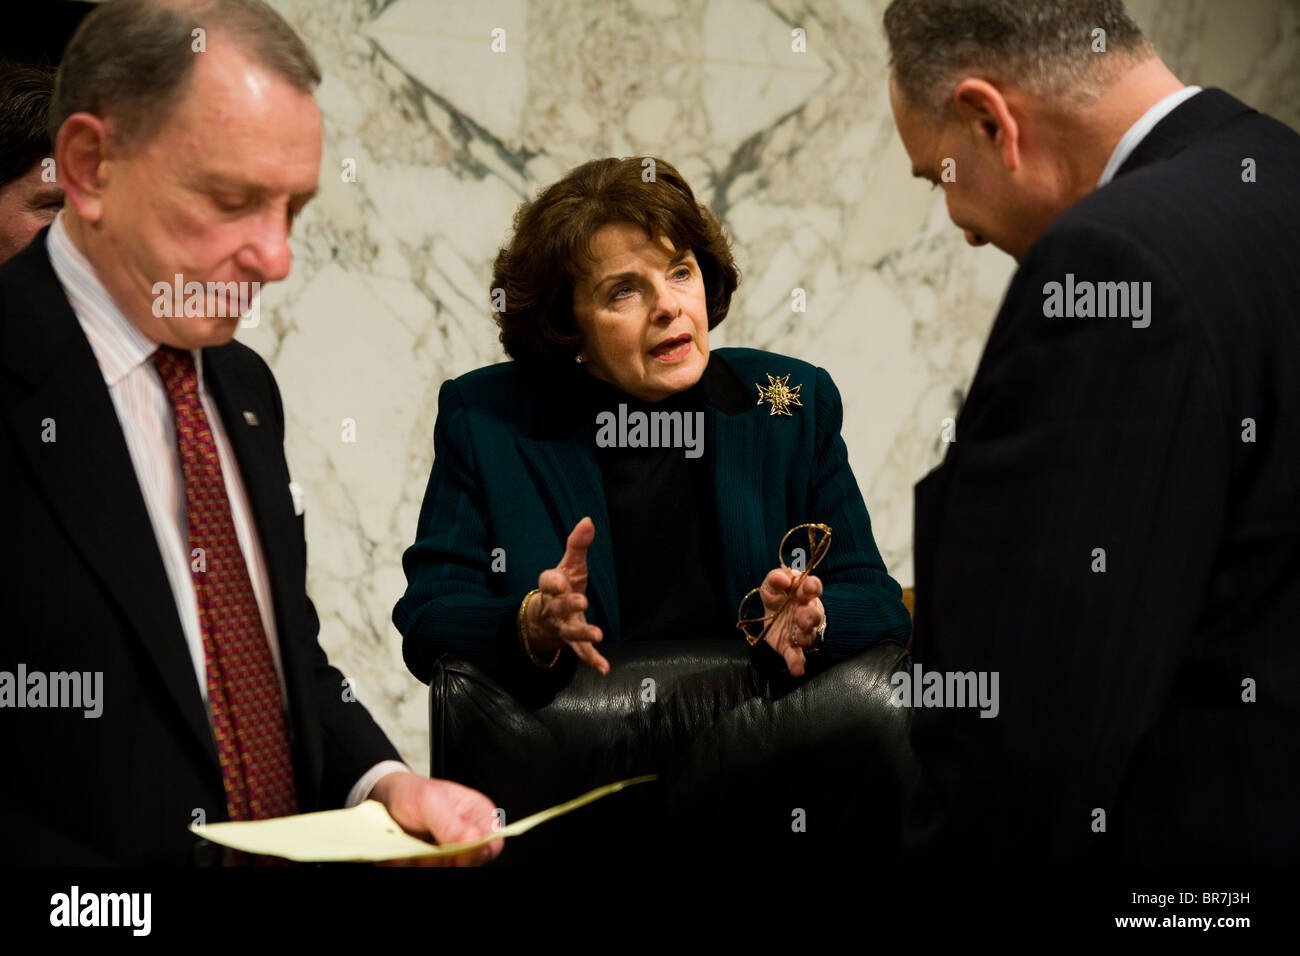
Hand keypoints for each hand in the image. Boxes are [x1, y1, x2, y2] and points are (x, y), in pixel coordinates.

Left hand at [370, 771, 503, 865]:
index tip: (458, 855)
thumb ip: (450, 823)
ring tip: (411, 851)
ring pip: (448, 868)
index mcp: (478, 815)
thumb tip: (474, 839)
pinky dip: (414, 865)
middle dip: (447, 860)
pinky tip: (403, 855)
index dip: (479, 853)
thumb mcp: (430, 802)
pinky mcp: (434, 861)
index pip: (492, 843)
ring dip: (428, 864)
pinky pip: (430, 869)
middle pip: (470, 862)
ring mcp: (450, 850)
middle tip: (427, 853)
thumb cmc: (413, 793)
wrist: (387, 800)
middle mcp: (468, 835)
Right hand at [526, 516, 609, 674]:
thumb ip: (578, 544)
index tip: (561, 581)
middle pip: (558, 607)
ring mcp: (562, 627)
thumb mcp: (570, 564)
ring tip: (598, 634)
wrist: (546, 617)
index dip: (553, 582)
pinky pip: (581, 652)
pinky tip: (605, 668)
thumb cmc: (563, 585)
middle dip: (568, 605)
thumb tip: (588, 520)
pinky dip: (592, 660)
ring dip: (583, 633)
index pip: (547, 582)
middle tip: (582, 601)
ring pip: (570, 631)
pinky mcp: (573, 642)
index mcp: (551, 586)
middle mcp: (553, 608)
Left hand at [758, 568, 824, 677]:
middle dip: (809, 616)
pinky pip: (798, 656)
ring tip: (799, 637)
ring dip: (805, 636)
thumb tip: (782, 578)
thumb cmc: (778, 597)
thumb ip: (775, 579)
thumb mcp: (772, 585)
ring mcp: (802, 631)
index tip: (807, 587)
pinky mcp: (792, 648)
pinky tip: (797, 670)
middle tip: (802, 617)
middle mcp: (807, 612)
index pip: (813, 587)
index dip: (812, 587)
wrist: (774, 616)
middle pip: (814, 614)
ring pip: (809, 634)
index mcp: (803, 594)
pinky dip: (797, 663)